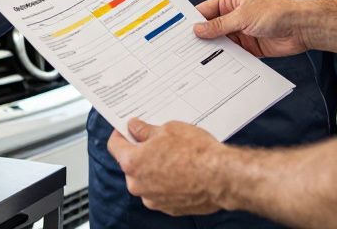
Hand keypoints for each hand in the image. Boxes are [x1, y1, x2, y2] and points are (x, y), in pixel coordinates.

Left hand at [107, 119, 228, 215]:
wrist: (222, 178)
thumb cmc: (196, 153)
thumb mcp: (168, 129)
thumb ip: (146, 131)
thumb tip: (135, 128)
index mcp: (132, 163)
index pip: (114, 145)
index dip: (121, 133)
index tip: (128, 128)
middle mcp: (138, 185)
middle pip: (130, 164)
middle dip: (140, 152)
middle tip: (157, 140)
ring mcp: (153, 199)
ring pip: (146, 179)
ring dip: (154, 168)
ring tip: (175, 156)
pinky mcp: (169, 208)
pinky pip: (161, 191)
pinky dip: (167, 182)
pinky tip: (182, 171)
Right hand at [193, 0, 308, 57]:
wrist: (301, 28)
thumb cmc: (275, 12)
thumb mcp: (243, 17)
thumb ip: (219, 25)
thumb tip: (198, 29)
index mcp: (231, 2)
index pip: (206, 11)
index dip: (193, 21)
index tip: (178, 32)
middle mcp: (234, 17)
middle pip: (212, 28)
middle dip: (201, 38)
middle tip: (184, 50)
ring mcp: (242, 32)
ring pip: (222, 43)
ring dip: (213, 50)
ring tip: (195, 61)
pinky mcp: (250, 48)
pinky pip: (234, 54)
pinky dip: (226, 60)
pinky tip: (215, 67)